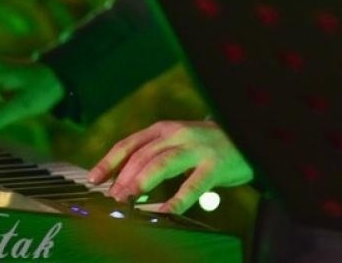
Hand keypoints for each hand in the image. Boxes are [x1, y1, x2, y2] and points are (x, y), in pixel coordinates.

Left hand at [89, 120, 252, 214]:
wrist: (247, 136)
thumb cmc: (207, 145)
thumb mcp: (178, 142)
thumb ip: (154, 157)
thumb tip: (122, 183)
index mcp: (166, 129)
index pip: (130, 144)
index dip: (109, 162)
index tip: (93, 180)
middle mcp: (179, 135)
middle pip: (143, 155)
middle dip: (123, 178)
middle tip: (113, 199)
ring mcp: (198, 148)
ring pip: (163, 163)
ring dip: (142, 182)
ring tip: (129, 199)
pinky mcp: (215, 165)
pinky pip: (193, 184)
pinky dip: (178, 199)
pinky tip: (166, 211)